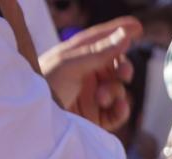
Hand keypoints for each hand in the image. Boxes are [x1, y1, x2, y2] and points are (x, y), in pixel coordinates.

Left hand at [40, 16, 141, 131]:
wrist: (34, 119)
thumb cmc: (44, 85)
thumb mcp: (70, 64)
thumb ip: (99, 52)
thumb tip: (124, 35)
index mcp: (77, 55)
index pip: (102, 39)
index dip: (119, 30)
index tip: (137, 26)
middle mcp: (86, 74)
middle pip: (117, 66)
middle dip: (124, 69)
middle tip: (124, 73)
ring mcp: (92, 95)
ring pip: (119, 90)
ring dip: (115, 92)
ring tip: (101, 98)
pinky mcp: (96, 116)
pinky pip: (118, 112)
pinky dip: (122, 110)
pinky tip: (118, 107)